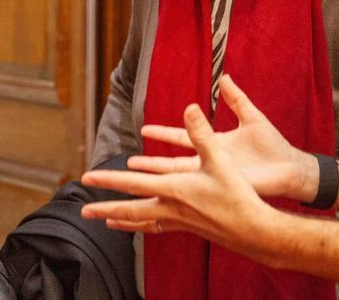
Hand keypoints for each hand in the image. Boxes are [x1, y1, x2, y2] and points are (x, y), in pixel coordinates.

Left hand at [81, 100, 280, 256]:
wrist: (254, 231)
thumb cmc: (238, 196)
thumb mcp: (220, 159)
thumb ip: (202, 133)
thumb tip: (189, 108)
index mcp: (174, 189)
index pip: (132, 184)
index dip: (108, 179)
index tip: (88, 178)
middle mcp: (170, 208)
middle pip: (129, 209)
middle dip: (104, 208)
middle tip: (83, 209)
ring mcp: (178, 221)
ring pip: (141, 221)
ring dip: (120, 220)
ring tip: (103, 220)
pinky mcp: (187, 227)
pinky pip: (157, 227)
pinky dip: (143, 226)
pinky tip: (141, 226)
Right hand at [127, 74, 318, 201]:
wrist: (292, 168)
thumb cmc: (274, 146)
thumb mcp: (251, 116)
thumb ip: (236, 98)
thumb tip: (224, 76)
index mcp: (214, 144)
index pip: (181, 137)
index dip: (163, 132)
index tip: (143, 128)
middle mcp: (210, 161)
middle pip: (173, 161)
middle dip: (150, 161)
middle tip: (128, 161)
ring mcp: (215, 176)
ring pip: (179, 177)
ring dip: (158, 177)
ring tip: (135, 177)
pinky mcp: (223, 187)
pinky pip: (197, 190)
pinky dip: (180, 192)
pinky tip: (163, 195)